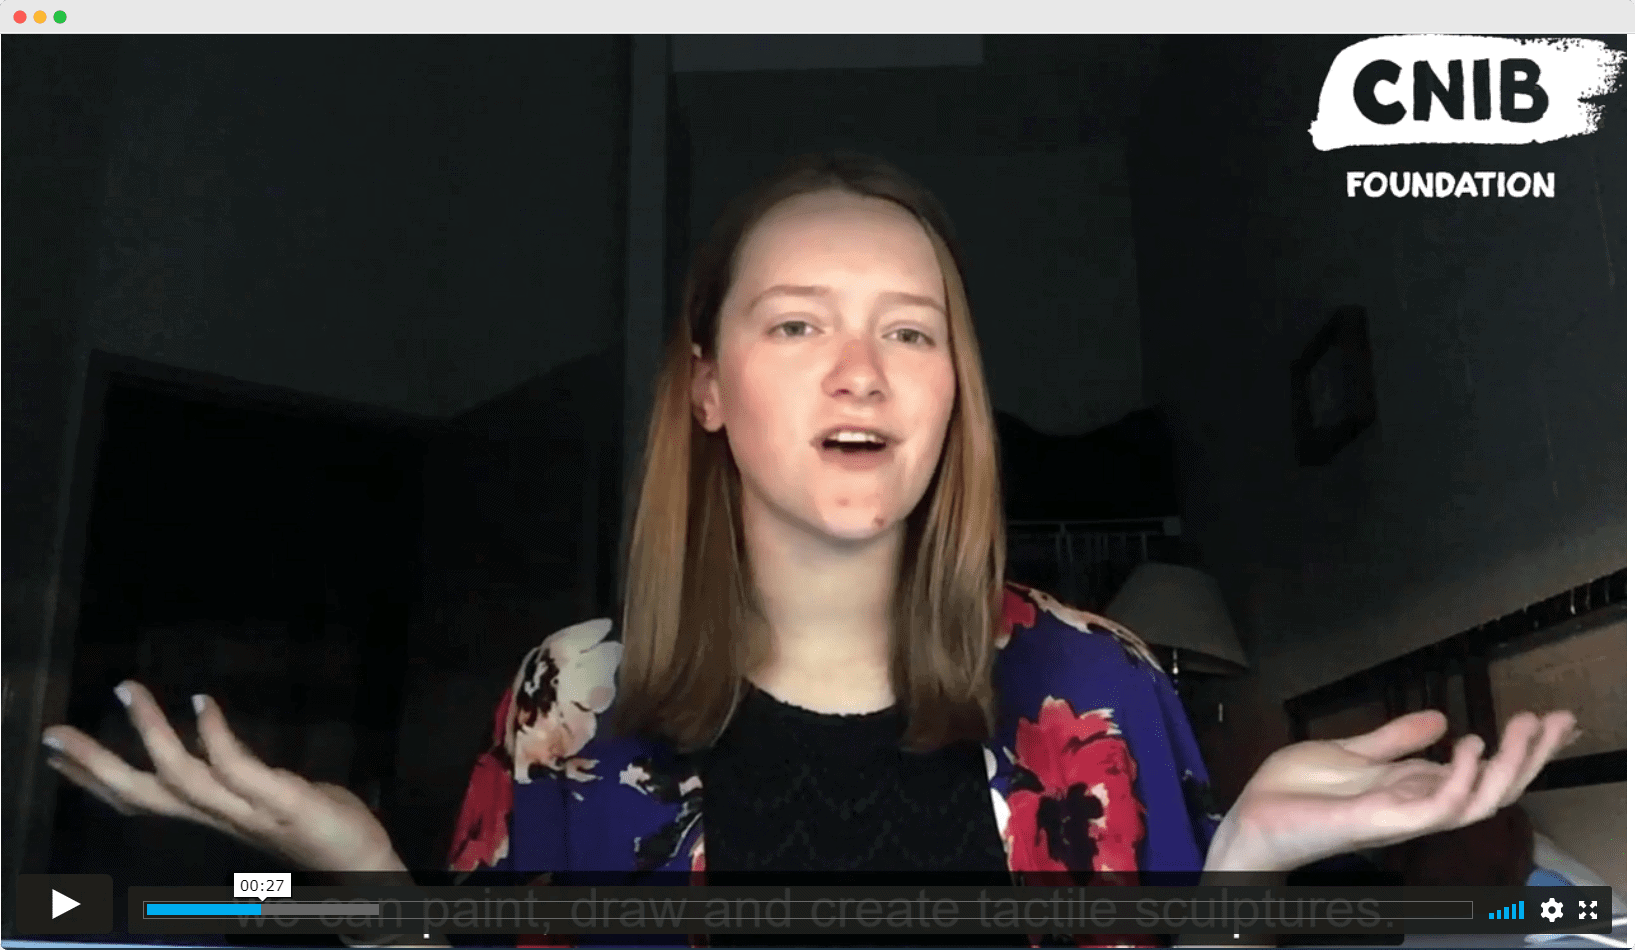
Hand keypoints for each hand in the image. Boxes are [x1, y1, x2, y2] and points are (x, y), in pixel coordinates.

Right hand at [42, 680, 403, 874]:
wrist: (364, 863)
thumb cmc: (315, 823)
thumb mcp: (264, 795)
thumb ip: (233, 774)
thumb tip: (205, 740)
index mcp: (211, 814)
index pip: (141, 798)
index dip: (93, 777)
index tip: (54, 750)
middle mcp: (220, 817)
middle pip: (144, 792)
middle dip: (95, 764)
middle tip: (55, 731)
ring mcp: (250, 812)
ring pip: (183, 779)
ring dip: (151, 733)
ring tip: (128, 690)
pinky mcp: (284, 803)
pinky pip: (241, 770)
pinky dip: (216, 736)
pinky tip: (201, 702)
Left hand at [1205, 709, 1577, 872]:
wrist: (1253, 818)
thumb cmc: (1295, 792)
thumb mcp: (1350, 752)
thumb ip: (1394, 740)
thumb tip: (1440, 718)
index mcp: (1413, 787)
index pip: (1482, 771)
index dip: (1520, 749)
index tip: (1552, 718)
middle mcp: (1418, 804)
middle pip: (1493, 788)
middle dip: (1532, 756)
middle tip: (1559, 719)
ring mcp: (1404, 816)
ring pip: (1479, 801)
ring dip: (1509, 766)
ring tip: (1524, 727)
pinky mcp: (1383, 821)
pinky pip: (1436, 808)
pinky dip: (1461, 780)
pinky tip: (1472, 747)